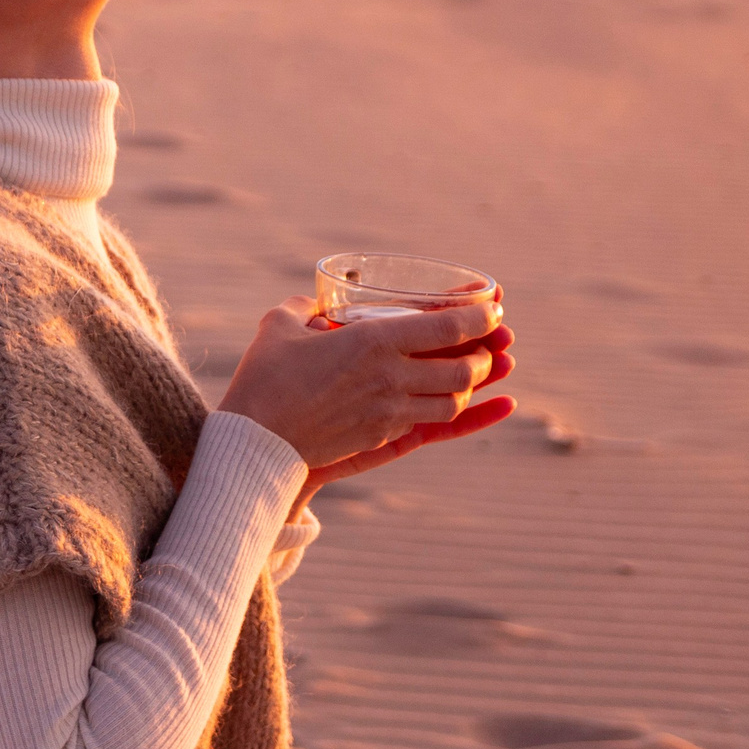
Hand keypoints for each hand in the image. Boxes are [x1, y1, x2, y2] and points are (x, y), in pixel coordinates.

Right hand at [214, 292, 506, 472]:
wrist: (254, 443)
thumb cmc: (263, 379)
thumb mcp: (279, 327)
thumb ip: (303, 309)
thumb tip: (313, 305)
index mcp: (373, 341)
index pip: (447, 328)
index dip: (478, 316)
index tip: (494, 307)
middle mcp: (391, 378)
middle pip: (463, 369)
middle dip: (484, 355)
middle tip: (487, 343)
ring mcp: (389, 413)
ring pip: (452, 401)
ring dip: (469, 387)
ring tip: (471, 373)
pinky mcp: (379, 438)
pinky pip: (429, 424)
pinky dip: (449, 412)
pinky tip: (457, 406)